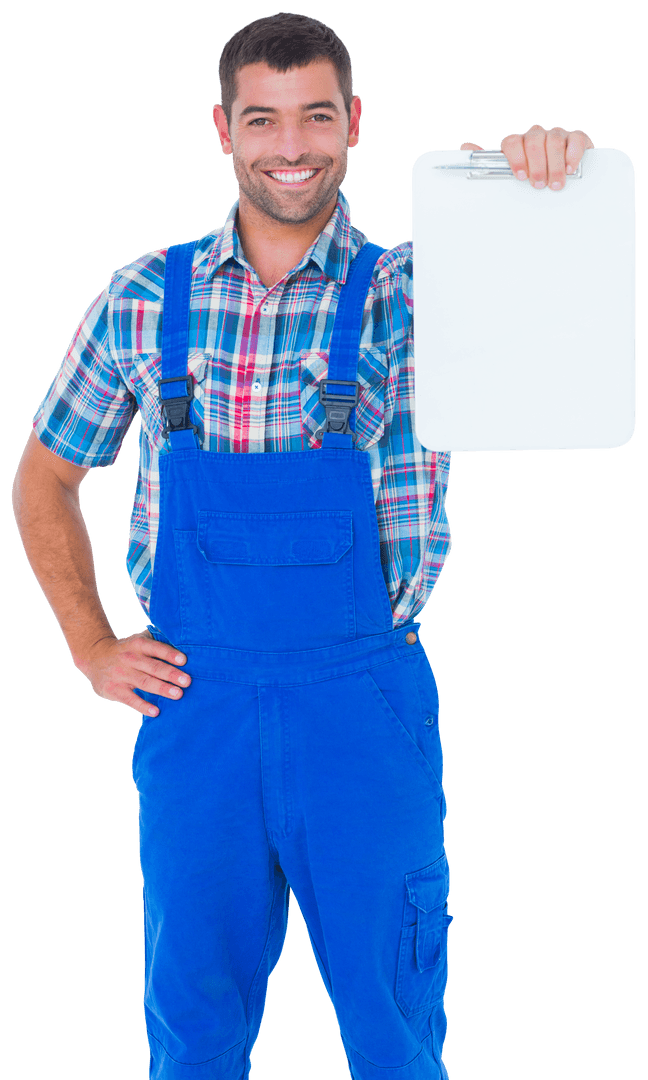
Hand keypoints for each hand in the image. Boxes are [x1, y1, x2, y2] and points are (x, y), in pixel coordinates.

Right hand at [77, 629, 191, 716]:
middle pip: (153, 667)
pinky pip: (130, 699)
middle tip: (187, 681)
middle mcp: (130, 658)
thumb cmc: (127, 649)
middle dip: (171, 674)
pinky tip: (156, 712)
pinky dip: (143, 706)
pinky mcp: (114, 690)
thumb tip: (184, 641)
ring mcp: (121, 675)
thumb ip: (157, 640)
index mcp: (138, 645)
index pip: (156, 648)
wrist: (94, 656)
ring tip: (178, 694)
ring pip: (144, 683)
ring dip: (162, 689)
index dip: (170, 654)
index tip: (184, 660)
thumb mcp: (138, 640)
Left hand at [460, 124, 595, 189]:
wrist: (558, 180)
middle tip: (538, 185)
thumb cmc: (530, 178)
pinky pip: (576, 138)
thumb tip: (464, 148)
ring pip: (554, 140)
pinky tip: (570, 168)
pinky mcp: (576, 140)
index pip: (513, 141)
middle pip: (535, 140)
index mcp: (519, 144)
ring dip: (554, 164)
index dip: (516, 158)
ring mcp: (557, 136)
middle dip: (536, 164)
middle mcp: (537, 137)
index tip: (520, 176)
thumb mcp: (508, 174)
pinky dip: (573, 153)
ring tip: (555, 184)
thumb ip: (487, 161)